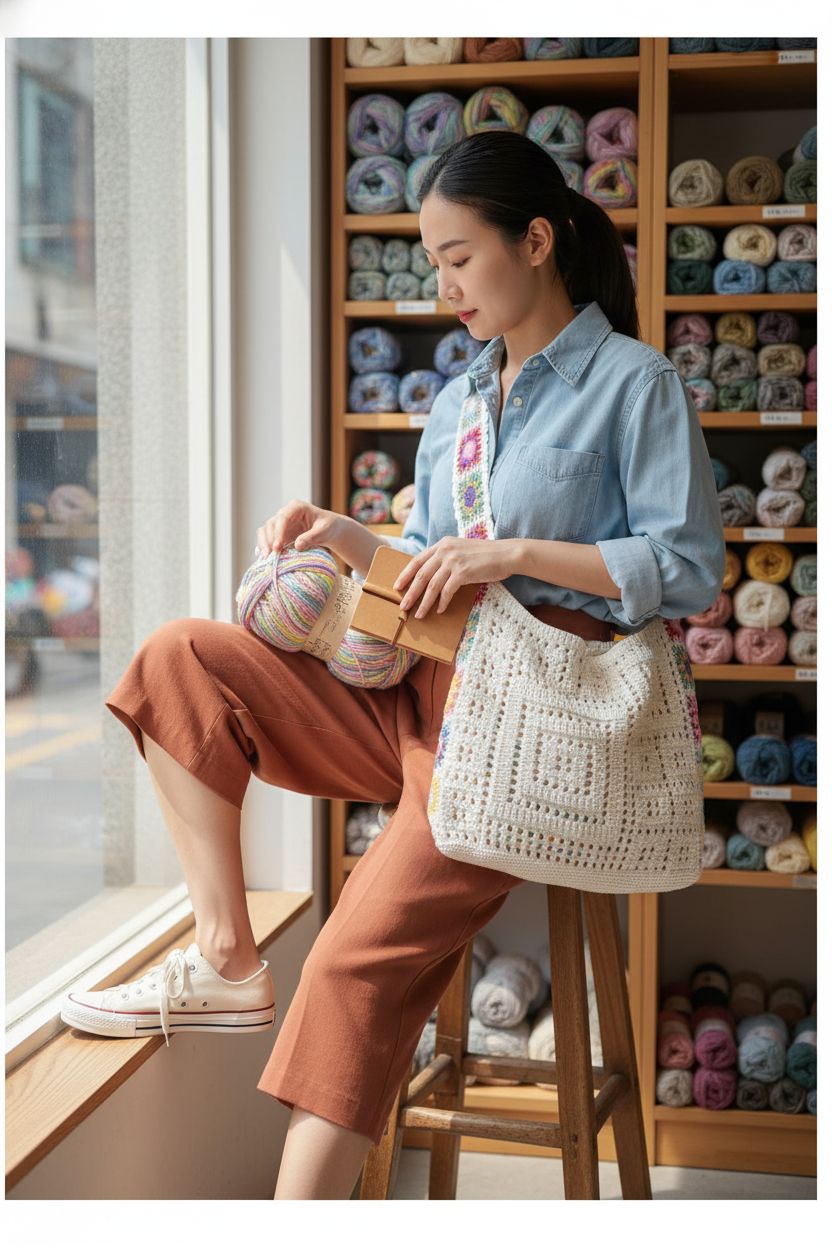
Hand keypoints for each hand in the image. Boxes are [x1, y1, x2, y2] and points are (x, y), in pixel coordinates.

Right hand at [255, 500, 341, 558]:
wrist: (329, 530)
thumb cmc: (328, 527)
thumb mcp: (324, 531)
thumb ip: (312, 537)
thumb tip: (297, 545)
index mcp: (296, 507)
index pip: (283, 518)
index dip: (278, 532)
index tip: (277, 547)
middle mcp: (285, 513)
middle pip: (271, 524)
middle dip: (268, 540)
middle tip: (269, 555)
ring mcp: (280, 523)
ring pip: (265, 531)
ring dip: (263, 543)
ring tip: (266, 558)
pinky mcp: (279, 533)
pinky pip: (267, 539)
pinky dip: (264, 547)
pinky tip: (263, 558)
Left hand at [393, 537, 517, 617]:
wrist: (506, 554)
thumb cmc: (486, 555)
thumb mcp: (462, 550)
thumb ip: (447, 557)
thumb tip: (432, 575)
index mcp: (443, 544)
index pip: (417, 560)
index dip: (405, 574)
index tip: (398, 586)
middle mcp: (445, 550)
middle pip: (421, 575)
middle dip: (410, 593)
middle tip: (403, 606)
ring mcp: (453, 561)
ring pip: (432, 586)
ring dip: (424, 602)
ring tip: (419, 614)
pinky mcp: (463, 572)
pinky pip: (447, 591)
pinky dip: (442, 602)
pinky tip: (440, 610)